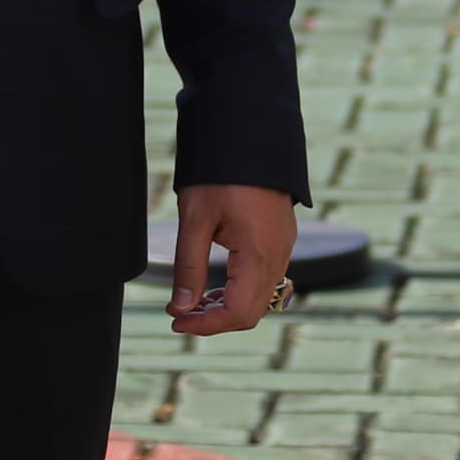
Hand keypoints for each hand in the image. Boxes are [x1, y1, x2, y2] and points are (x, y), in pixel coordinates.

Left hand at [167, 184, 297, 336]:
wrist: (250, 134)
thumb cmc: (221, 173)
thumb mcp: (196, 219)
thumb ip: (189, 267)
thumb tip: (181, 307)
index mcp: (259, 254)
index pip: (237, 313)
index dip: (205, 325)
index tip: (174, 320)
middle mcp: (279, 256)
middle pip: (251, 313)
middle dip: (214, 321)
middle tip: (179, 314)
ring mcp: (284, 247)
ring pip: (260, 298)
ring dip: (227, 307)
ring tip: (192, 301)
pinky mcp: (282, 238)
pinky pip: (266, 279)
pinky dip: (240, 291)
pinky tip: (216, 285)